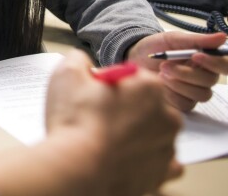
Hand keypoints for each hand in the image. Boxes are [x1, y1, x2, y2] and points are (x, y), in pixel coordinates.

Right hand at [44, 50, 181, 195]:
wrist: (77, 169)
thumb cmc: (75, 123)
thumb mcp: (66, 73)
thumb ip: (79, 59)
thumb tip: (83, 62)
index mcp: (149, 87)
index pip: (130, 76)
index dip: (108, 83)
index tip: (93, 93)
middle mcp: (167, 116)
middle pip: (145, 104)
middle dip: (125, 108)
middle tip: (96, 116)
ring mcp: (166, 147)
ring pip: (153, 132)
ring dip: (134, 133)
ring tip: (104, 139)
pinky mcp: (161, 174)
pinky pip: (161, 163)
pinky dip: (145, 159)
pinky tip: (125, 156)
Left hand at [127, 31, 227, 110]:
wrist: (135, 58)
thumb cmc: (156, 47)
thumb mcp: (174, 39)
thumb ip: (197, 40)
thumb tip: (223, 36)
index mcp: (205, 59)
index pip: (224, 65)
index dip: (215, 63)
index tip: (196, 56)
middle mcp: (203, 76)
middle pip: (210, 81)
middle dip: (187, 73)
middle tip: (165, 65)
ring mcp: (193, 91)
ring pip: (201, 94)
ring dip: (179, 83)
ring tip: (161, 73)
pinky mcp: (182, 102)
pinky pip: (186, 104)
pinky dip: (172, 94)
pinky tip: (160, 85)